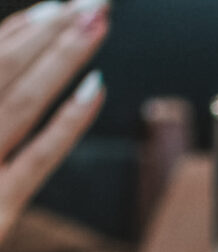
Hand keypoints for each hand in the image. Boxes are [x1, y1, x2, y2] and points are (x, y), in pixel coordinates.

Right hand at [0, 0, 105, 240]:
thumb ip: (3, 125)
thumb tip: (13, 81)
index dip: (17, 30)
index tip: (54, 7)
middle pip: (2, 71)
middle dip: (50, 32)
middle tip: (95, 0)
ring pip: (21, 103)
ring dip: (62, 59)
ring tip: (98, 22)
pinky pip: (36, 160)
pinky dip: (67, 123)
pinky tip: (96, 89)